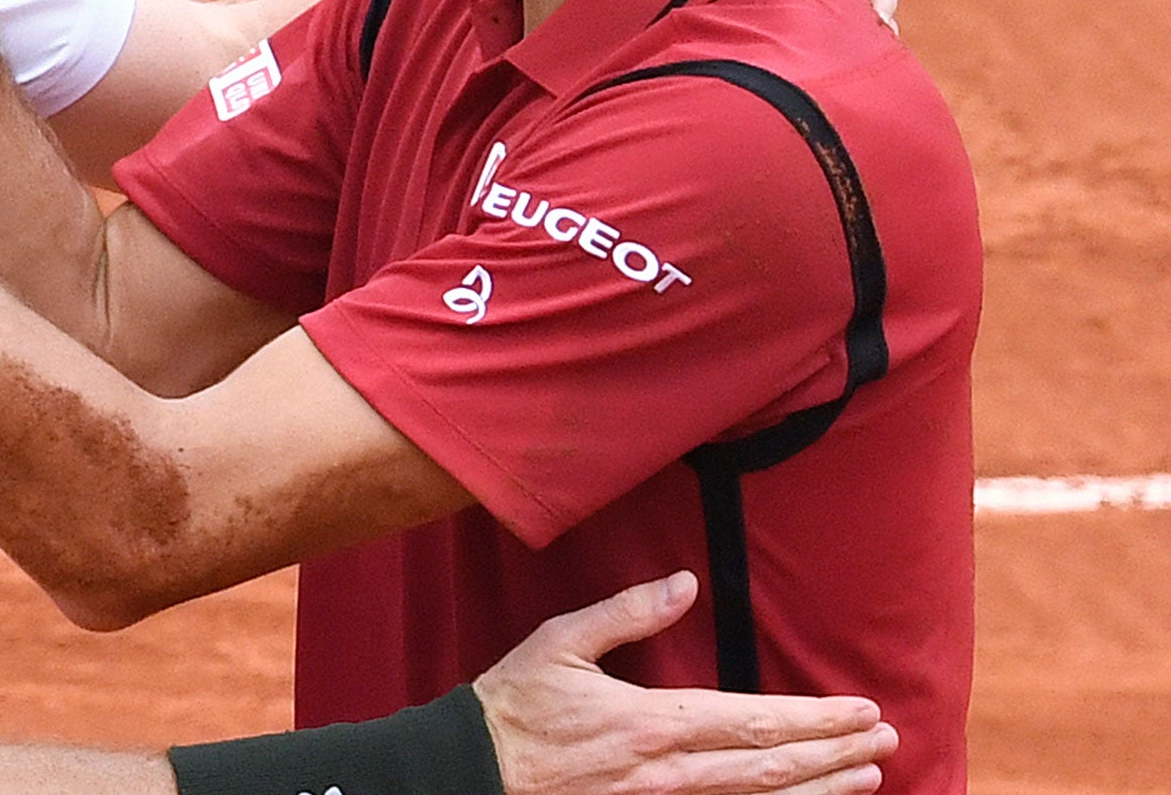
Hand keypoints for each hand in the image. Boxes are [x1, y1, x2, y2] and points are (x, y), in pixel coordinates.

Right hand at [474, 573, 895, 794]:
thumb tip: (683, 583)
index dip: (815, 719)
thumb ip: (625, 613)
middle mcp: (668, 774)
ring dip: (818, 791)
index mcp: (650, 723)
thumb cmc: (513, 706)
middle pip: (771, 768)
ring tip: (867, 778)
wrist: (471, 774)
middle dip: (835, 755)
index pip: (753, 721)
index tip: (861, 711)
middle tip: (885, 742)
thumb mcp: (559, 643)